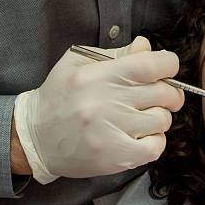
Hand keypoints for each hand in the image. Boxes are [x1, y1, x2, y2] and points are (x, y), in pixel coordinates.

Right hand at [13, 36, 183, 182]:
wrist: (35, 138)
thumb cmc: (59, 97)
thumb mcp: (78, 64)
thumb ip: (117, 54)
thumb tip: (147, 47)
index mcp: (100, 75)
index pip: (152, 65)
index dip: (169, 65)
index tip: (166, 69)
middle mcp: (107, 102)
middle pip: (164, 93)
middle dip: (169, 93)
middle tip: (160, 96)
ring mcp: (112, 131)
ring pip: (162, 120)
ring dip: (159, 118)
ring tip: (143, 117)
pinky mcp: (116, 157)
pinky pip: (156, 147)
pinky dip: (156, 141)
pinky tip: (142, 136)